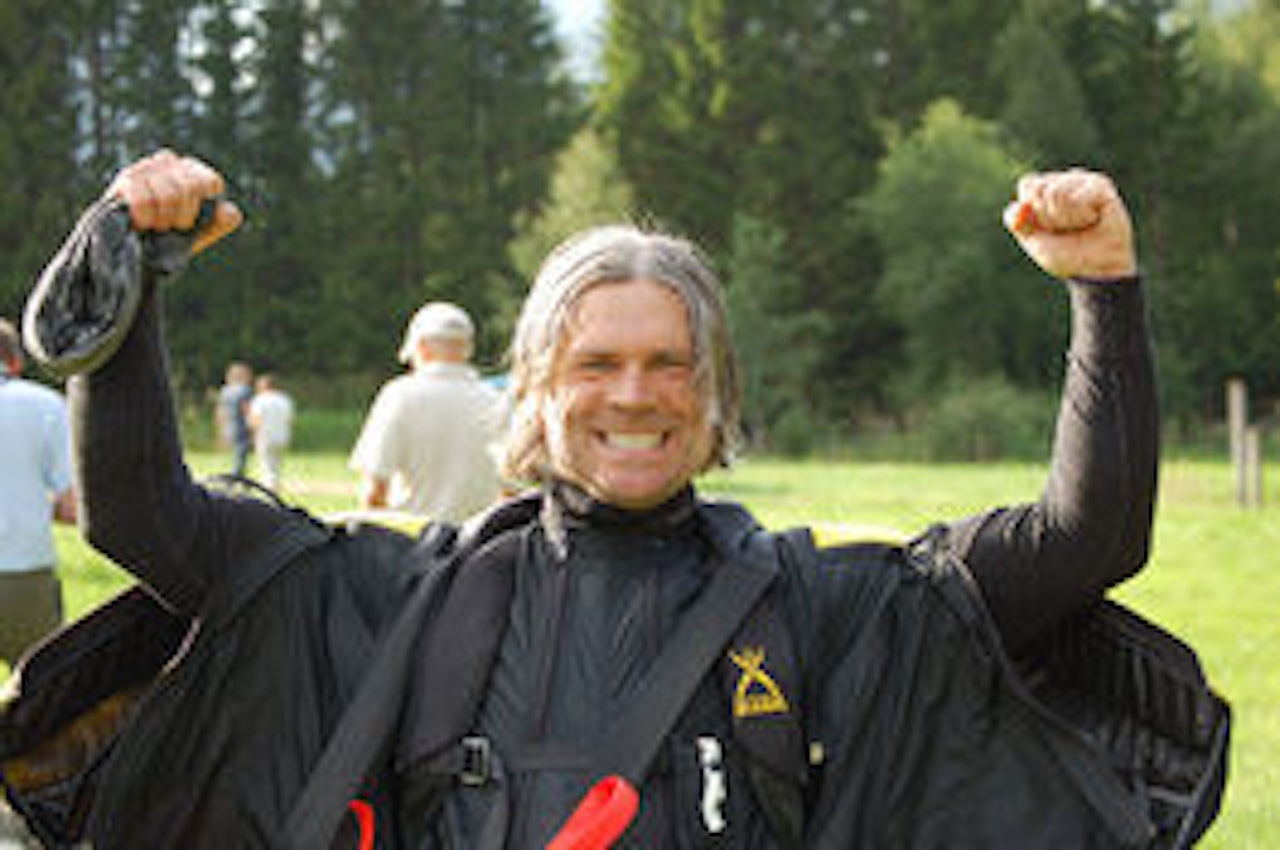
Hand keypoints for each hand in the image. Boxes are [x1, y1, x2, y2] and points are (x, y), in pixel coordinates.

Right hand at [105, 149, 242, 254]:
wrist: (126, 249)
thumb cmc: (166, 237)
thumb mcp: (198, 233)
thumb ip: (218, 222)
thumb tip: (231, 212)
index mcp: (192, 171)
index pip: (210, 182)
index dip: (202, 207)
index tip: (190, 222)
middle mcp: (169, 161)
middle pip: (190, 187)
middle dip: (182, 216)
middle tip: (170, 226)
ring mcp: (146, 167)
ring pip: (169, 194)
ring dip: (164, 220)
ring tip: (155, 226)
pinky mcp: (126, 178)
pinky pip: (144, 199)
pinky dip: (146, 218)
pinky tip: (140, 223)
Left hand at [1004, 169, 1135, 279]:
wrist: (1096, 268)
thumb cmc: (1066, 253)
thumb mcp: (1032, 240)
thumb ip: (1015, 221)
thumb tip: (1019, 205)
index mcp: (1045, 188)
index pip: (1028, 185)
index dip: (1033, 211)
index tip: (1048, 227)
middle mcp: (1064, 180)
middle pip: (1039, 188)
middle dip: (1047, 217)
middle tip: (1066, 228)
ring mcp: (1083, 180)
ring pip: (1056, 193)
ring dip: (1065, 218)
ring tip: (1082, 224)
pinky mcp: (1100, 185)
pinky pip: (1075, 198)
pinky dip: (1081, 215)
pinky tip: (1094, 219)